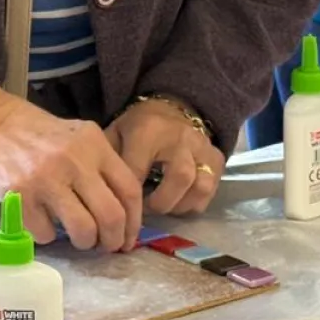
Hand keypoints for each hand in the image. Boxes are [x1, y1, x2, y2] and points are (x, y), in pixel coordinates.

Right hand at [0, 86, 143, 250]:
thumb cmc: (39, 136)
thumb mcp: (78, 138)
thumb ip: (101, 167)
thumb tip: (124, 214)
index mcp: (93, 145)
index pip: (129, 189)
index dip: (134, 221)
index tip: (128, 237)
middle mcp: (73, 161)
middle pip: (111, 215)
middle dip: (113, 240)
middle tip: (107, 246)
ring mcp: (46, 179)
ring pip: (83, 231)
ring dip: (85, 242)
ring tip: (79, 238)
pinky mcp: (20, 197)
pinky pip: (46, 234)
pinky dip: (49, 236)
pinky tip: (44, 223)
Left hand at [108, 99, 224, 216]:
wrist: (170, 109)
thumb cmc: (137, 128)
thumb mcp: (115, 135)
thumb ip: (107, 161)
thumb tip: (102, 196)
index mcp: (148, 130)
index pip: (138, 170)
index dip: (129, 196)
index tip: (122, 208)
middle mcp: (180, 137)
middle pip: (180, 177)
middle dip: (162, 202)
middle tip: (146, 209)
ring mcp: (202, 148)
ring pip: (200, 186)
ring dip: (180, 205)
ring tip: (163, 206)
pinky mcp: (217, 158)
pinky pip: (210, 190)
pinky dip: (194, 203)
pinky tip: (178, 201)